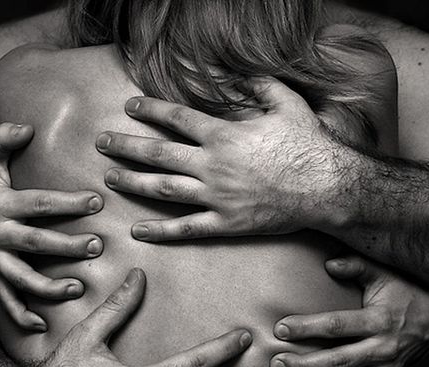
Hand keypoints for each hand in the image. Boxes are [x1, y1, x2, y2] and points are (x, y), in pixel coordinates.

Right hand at [0, 122, 104, 330]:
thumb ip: (4, 138)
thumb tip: (28, 127)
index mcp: (0, 204)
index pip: (39, 204)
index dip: (67, 202)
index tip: (96, 202)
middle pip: (36, 242)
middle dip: (67, 245)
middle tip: (96, 246)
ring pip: (22, 277)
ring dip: (49, 286)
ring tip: (78, 289)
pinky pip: (4, 298)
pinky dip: (20, 314)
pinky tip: (41, 326)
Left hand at [96, 77, 343, 240]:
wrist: (327, 187)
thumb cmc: (309, 145)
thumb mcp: (287, 104)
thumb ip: (261, 86)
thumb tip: (242, 74)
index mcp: (223, 135)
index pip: (176, 119)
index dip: (150, 110)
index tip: (129, 107)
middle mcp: (212, 165)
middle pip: (158, 153)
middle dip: (126, 147)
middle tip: (102, 143)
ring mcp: (216, 196)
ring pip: (163, 189)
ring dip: (133, 183)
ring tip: (110, 179)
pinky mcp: (226, 223)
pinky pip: (187, 228)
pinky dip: (161, 231)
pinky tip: (138, 231)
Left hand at [268, 255, 428, 366]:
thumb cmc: (403, 287)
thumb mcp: (383, 271)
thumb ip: (356, 266)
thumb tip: (329, 263)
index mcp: (380, 320)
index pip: (337, 326)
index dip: (307, 328)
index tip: (280, 329)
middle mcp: (384, 350)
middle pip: (338, 363)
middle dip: (305, 366)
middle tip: (276, 366)